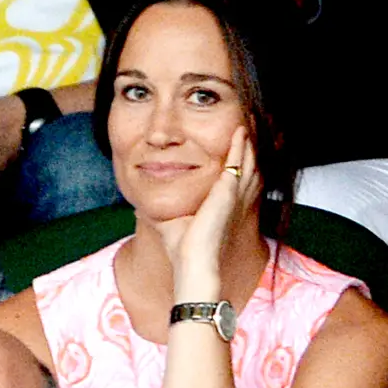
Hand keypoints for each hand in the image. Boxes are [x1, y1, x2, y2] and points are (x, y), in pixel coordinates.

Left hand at [154, 127, 261, 294]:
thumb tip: (140, 207)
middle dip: (248, 147)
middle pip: (246, 166)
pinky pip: (239, 163)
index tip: (236, 146)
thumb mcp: (168, 223)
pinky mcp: (228, 192)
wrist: (192, 263)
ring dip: (247, 142)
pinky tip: (239, 132)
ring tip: (246, 124)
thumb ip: (158, 211)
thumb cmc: (182, 250)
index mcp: (221, 206)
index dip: (237, 162)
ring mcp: (233, 195)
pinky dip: (240, 146)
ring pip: (247, 161)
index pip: (233, 178)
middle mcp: (232, 200)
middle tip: (247, 127)